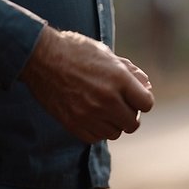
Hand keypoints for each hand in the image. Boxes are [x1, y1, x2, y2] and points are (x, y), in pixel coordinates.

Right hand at [20, 26, 154, 142]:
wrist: (42, 58)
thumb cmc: (76, 51)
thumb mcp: (107, 54)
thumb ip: (130, 72)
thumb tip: (147, 86)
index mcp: (118, 78)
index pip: (146, 104)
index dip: (143, 100)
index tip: (136, 97)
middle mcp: (106, 99)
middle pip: (132, 123)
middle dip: (130, 114)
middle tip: (120, 104)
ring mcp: (89, 114)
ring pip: (115, 133)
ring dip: (113, 123)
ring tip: (104, 109)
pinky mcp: (73, 124)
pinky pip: (95, 137)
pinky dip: (97, 129)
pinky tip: (91, 115)